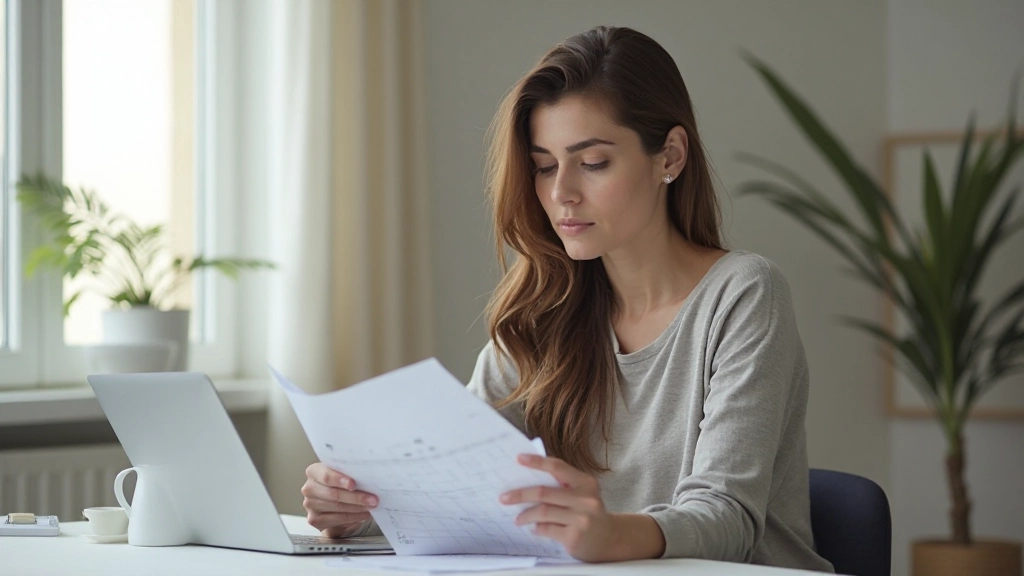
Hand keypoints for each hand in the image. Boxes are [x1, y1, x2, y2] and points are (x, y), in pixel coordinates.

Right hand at [301, 462, 377, 537]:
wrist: (336, 498)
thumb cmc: (342, 482)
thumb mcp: (344, 473)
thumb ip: (350, 473)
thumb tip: (368, 476)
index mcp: (314, 472)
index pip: (326, 476)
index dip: (339, 480)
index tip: (353, 484)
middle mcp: (309, 488)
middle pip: (333, 494)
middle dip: (356, 497)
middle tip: (373, 499)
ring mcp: (310, 505)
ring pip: (337, 508)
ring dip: (357, 508)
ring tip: (371, 507)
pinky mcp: (314, 520)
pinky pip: (337, 520)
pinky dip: (353, 518)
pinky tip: (363, 514)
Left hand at [499, 454, 621, 561]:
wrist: (610, 539)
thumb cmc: (589, 512)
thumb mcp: (582, 494)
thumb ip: (562, 485)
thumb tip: (527, 480)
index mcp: (586, 483)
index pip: (557, 467)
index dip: (537, 462)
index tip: (518, 459)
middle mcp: (585, 499)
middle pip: (544, 492)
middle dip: (520, 494)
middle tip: (504, 497)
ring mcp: (581, 519)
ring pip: (543, 512)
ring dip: (525, 514)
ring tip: (518, 518)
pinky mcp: (574, 537)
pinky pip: (547, 529)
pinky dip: (537, 528)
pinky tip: (534, 528)